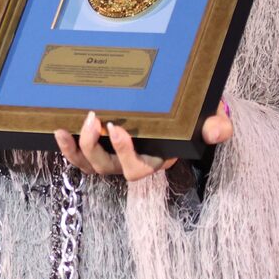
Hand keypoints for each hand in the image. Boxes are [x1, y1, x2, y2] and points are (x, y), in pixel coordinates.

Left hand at [54, 101, 233, 181]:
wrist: (184, 110)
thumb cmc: (195, 117)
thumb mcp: (210, 118)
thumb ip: (216, 125)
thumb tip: (219, 131)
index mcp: (158, 160)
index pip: (139, 168)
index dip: (124, 152)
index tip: (116, 128)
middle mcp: (134, 164)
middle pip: (109, 168)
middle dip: (95, 147)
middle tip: (93, 119)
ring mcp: (115, 160)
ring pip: (91, 165)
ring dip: (77, 149)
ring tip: (70, 126)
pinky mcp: (101, 152)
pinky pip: (81, 158)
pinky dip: (68, 148)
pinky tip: (60, 130)